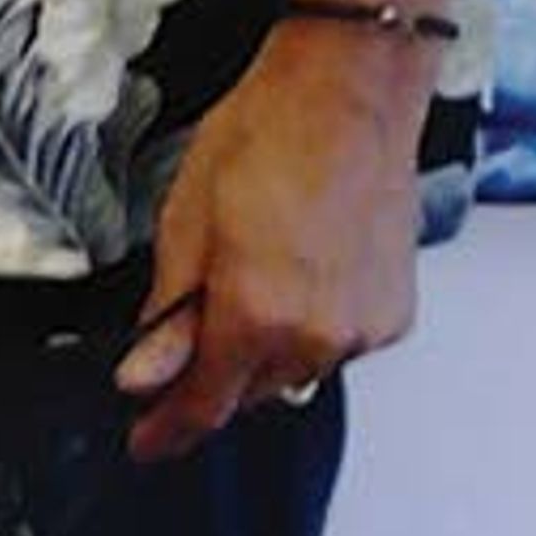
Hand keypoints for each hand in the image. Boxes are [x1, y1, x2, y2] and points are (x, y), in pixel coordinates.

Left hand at [112, 21, 427, 464]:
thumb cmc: (267, 134)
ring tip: (256, 270)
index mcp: (255, 315)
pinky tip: (300, 270)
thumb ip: (168, 312)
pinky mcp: (394, 314)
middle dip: (212, 374)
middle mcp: (316, 335)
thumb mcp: (186, 220)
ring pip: (295, 372)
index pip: (204, 406)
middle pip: (248, 393)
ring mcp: (362, 329)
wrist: (349, 92)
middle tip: (187, 332)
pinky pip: (337, 345)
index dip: (167, 430)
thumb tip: (141, 376)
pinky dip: (311, 326)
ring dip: (265, 349)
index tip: (145, 442)